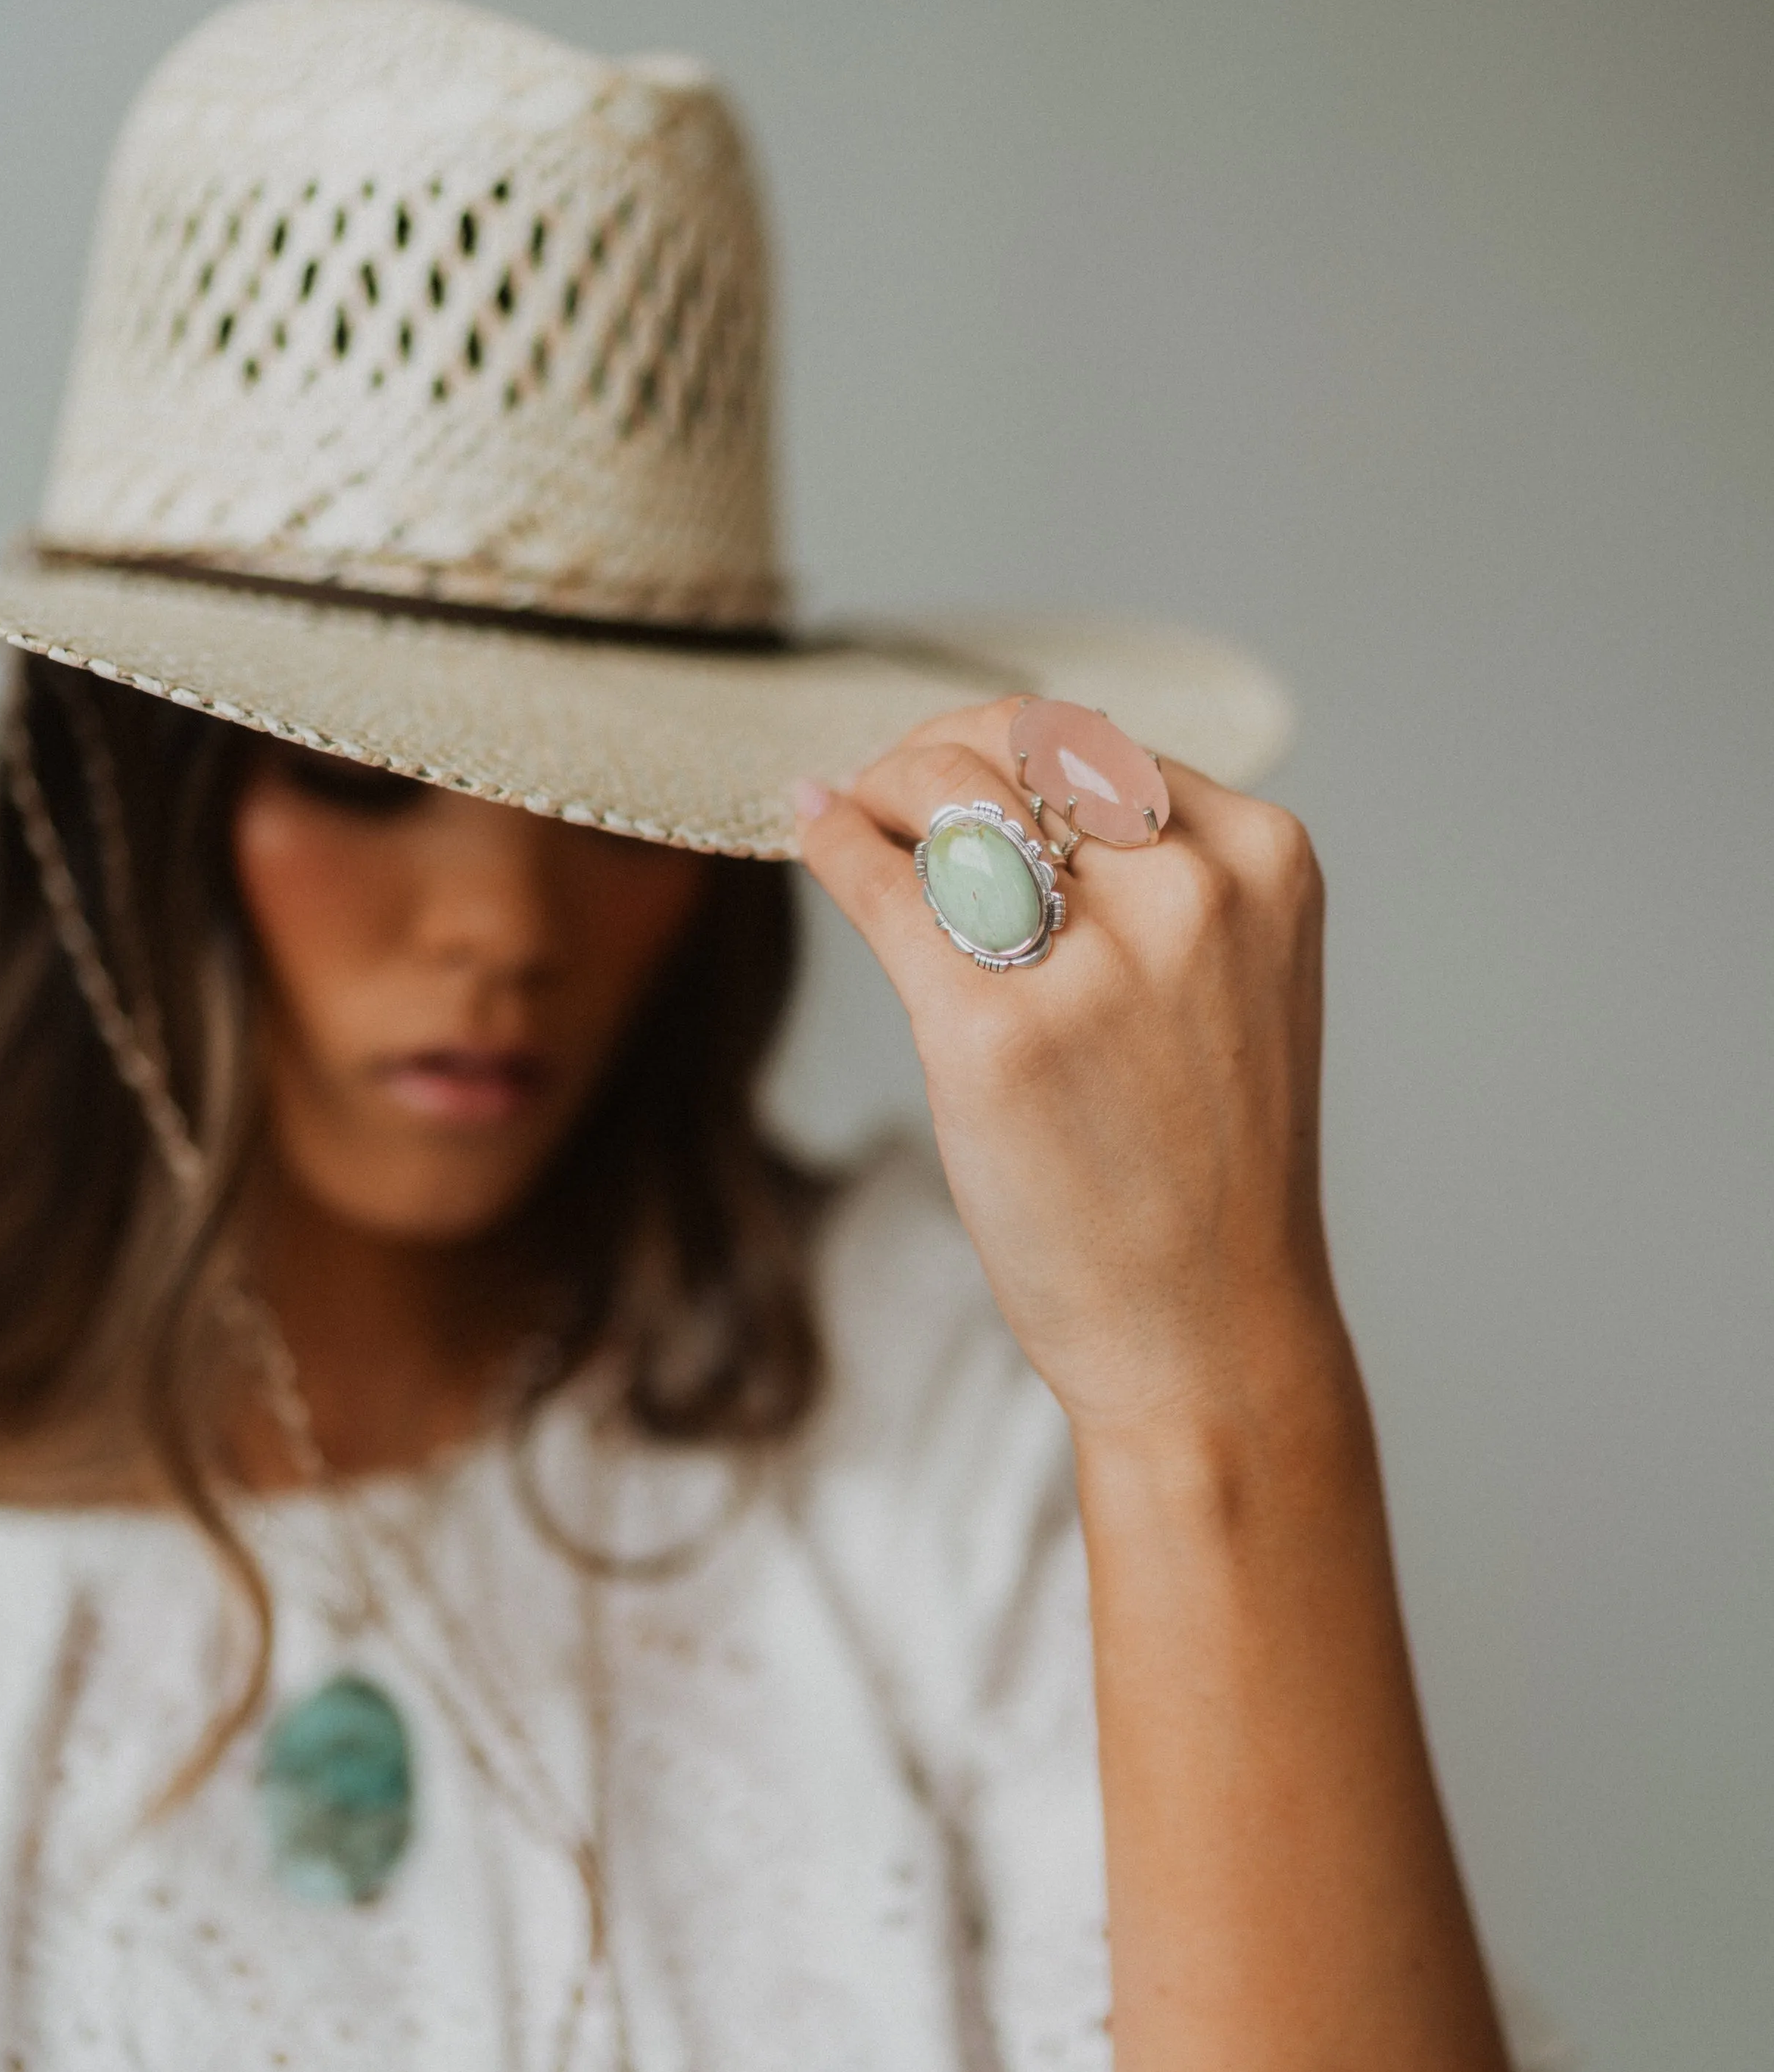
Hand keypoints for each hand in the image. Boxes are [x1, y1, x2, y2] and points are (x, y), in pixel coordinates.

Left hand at [796, 698, 1339, 1444]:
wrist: (1207, 1331)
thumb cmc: (1200, 1167)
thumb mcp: (1223, 983)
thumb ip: (1149, 878)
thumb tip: (989, 781)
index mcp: (1261, 862)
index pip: (1095, 740)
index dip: (995, 748)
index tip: (944, 781)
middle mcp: (1190, 893)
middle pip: (1014, 742)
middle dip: (928, 754)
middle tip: (882, 796)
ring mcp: (1093, 963)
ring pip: (943, 792)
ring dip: (878, 791)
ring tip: (851, 823)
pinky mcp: (993, 1033)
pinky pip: (882, 887)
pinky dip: (832, 844)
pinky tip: (810, 832)